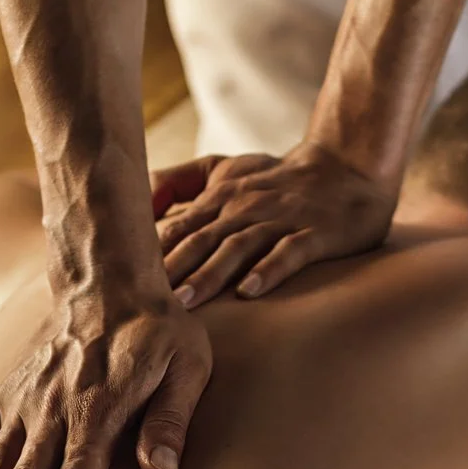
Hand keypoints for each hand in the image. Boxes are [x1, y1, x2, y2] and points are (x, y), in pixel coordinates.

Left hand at [152, 142, 397, 308]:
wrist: (346, 167)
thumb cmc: (279, 177)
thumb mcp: (226, 169)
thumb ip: (182, 181)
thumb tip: (139, 201)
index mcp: (221, 198)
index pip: (178, 226)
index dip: (149, 251)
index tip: (120, 278)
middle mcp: (245, 207)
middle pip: (201, 239)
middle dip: (171, 268)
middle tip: (143, 298)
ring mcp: (281, 220)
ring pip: (239, 246)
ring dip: (211, 273)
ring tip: (186, 301)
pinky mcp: (315, 233)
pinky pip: (289, 252)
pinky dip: (270, 270)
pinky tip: (251, 291)